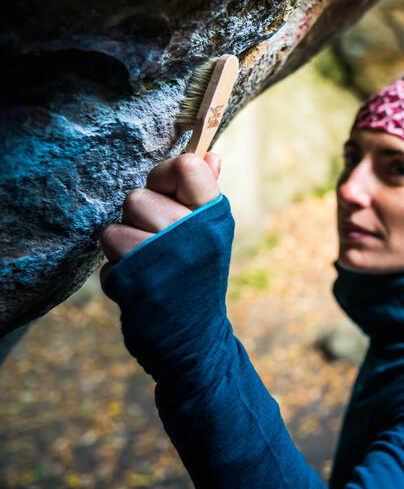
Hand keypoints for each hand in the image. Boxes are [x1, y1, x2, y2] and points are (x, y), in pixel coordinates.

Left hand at [100, 153, 221, 276]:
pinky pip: (106, 262)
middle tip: (156, 238)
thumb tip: (208, 156)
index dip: (166, 174)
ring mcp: (161, 259)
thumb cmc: (199, 274)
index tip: (166, 191)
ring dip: (123, 245)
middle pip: (137, 198)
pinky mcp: (135, 283)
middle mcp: (190, 234)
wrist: (192, 331)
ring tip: (145, 261)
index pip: (186, 168)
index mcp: (212, 217)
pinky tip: (138, 280)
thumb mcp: (212, 234)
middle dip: (138, 218)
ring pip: (114, 229)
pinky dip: (118, 271)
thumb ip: (205, 194)